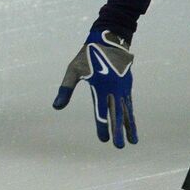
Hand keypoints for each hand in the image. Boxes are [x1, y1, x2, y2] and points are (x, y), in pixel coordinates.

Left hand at [52, 29, 136, 148]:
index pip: (101, 112)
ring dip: (129, 127)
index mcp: (100, 87)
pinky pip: (129, 104)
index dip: (102, 126)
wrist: (109, 41)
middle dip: (118, 132)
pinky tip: (132, 125)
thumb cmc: (86, 56)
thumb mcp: (73, 71)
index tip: (103, 140)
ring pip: (126, 111)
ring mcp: (122, 88)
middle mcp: (114, 90)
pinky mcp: (126, 86)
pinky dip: (131, 116)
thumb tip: (56, 107)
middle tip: (119, 147)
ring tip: (133, 142)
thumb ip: (65, 89)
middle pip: (116, 115)